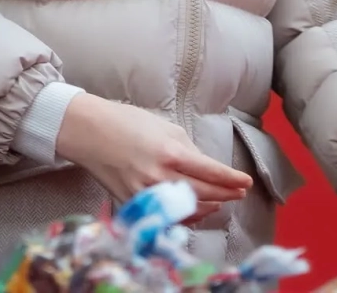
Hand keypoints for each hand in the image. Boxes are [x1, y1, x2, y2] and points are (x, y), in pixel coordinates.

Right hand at [56, 94, 251, 220]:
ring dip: (209, 206)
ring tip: (221, 200)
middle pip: (204, 194)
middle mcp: (161, 177)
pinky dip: (185, 213)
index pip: (212, 173)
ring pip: (187, 209)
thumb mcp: (164, 126)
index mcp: (171, 154)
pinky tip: (195, 209)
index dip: (232, 180)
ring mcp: (147, 194)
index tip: (246, 182)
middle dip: (226, 194)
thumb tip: (203, 164)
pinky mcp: (134, 203)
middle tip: (239, 192)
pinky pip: (167, 214)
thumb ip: (186, 147)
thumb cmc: (126, 121)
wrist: (90, 132)